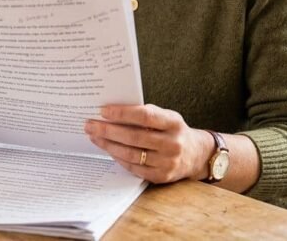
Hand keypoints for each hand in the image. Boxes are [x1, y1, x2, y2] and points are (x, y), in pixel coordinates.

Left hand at [84, 104, 212, 182]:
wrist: (196, 155)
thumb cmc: (174, 131)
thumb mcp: (167, 117)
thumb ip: (146, 114)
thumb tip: (113, 112)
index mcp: (174, 123)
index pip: (145, 116)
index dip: (122, 113)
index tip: (103, 110)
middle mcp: (172, 143)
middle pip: (134, 137)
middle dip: (108, 130)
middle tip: (90, 125)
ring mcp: (167, 162)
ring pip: (131, 154)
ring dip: (108, 145)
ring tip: (94, 137)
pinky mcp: (161, 176)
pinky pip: (133, 167)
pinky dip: (118, 157)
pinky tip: (108, 149)